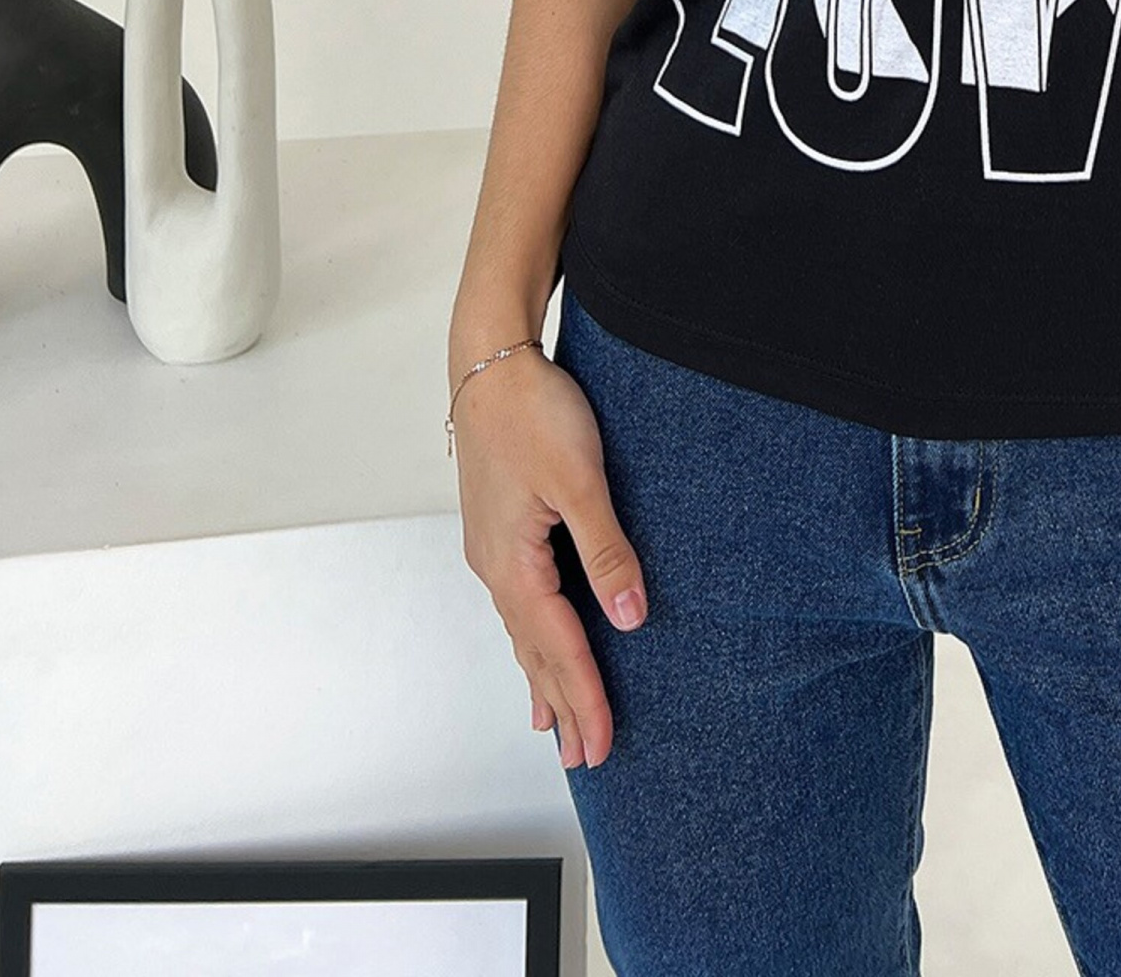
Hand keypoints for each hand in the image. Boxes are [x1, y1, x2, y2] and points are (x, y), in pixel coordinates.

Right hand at [452, 346, 648, 770]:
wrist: (490, 362)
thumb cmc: (532, 410)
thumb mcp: (579, 480)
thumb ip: (606, 551)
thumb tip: (631, 617)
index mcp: (513, 563)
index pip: (558, 648)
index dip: (584, 698)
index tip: (603, 745)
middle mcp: (495, 566)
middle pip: (534, 651)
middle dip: (562, 705)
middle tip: (584, 758)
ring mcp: (493, 549)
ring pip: (523, 630)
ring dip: (543, 678)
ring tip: (554, 726)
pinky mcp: (499, 529)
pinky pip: (519, 601)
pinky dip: (531, 637)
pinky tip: (535, 643)